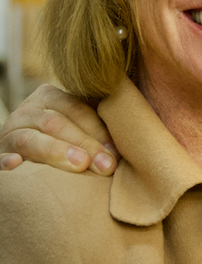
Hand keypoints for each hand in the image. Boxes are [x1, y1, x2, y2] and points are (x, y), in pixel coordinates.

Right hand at [0, 85, 116, 174]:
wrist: (24, 150)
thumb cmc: (66, 140)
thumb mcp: (79, 126)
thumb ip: (99, 127)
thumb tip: (128, 145)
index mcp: (52, 97)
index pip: (77, 109)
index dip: (99, 130)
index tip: (117, 152)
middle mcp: (28, 110)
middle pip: (57, 124)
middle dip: (85, 144)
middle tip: (107, 166)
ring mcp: (10, 131)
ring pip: (31, 139)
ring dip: (57, 152)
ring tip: (80, 165)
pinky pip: (0, 156)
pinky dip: (6, 161)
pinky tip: (15, 165)